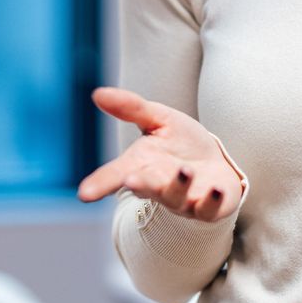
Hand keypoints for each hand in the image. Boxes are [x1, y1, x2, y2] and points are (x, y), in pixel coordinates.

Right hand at [77, 87, 241, 221]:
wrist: (216, 165)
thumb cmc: (182, 144)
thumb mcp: (158, 120)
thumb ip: (131, 108)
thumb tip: (97, 93)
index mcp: (141, 166)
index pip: (116, 175)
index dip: (100, 184)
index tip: (84, 193)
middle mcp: (158, 186)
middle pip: (146, 187)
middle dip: (140, 184)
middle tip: (131, 179)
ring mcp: (183, 199)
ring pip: (176, 197)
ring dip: (178, 185)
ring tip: (184, 170)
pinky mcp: (208, 208)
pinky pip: (209, 209)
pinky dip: (212, 201)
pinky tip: (215, 190)